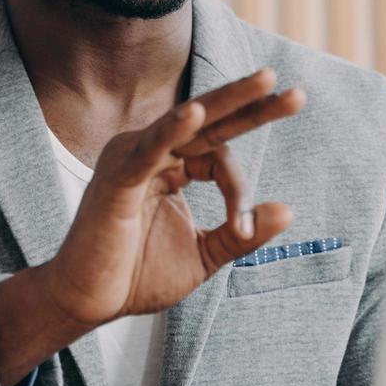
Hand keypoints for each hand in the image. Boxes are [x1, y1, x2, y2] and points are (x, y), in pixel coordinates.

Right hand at [44, 68, 303, 326]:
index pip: (218, 155)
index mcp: (169, 165)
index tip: (244, 229)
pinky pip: (149, 149)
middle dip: (252, 103)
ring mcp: (131, 159)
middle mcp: (150, 152)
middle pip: (209, 120)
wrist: (88, 302)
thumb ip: (241, 234)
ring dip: (228, 103)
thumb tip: (289, 210)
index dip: (240, 190)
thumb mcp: (203, 255)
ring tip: (265, 82)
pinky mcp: (116, 178)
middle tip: (296, 94)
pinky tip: (196, 113)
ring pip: (187, 123)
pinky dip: (172, 130)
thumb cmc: (136, 276)